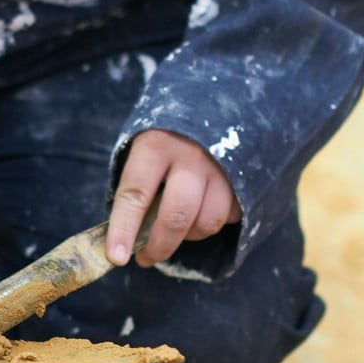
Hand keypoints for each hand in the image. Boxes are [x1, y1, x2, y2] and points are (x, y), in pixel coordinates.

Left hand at [105, 128, 239, 267]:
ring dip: (189, 235)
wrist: (219, 104)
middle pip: (176, 217)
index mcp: (156, 145)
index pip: (135, 194)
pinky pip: (228, 218)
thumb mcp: (147, 149)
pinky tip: (204, 206)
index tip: (116, 257)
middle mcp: (191, 156)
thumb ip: (139, 187)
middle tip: (146, 258)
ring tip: (178, 226)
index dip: (123, 230)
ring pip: (206, 223)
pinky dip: (212, 221)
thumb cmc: (170, 137)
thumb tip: (128, 237)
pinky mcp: (247, 179)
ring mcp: (223, 168)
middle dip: (159, 246)